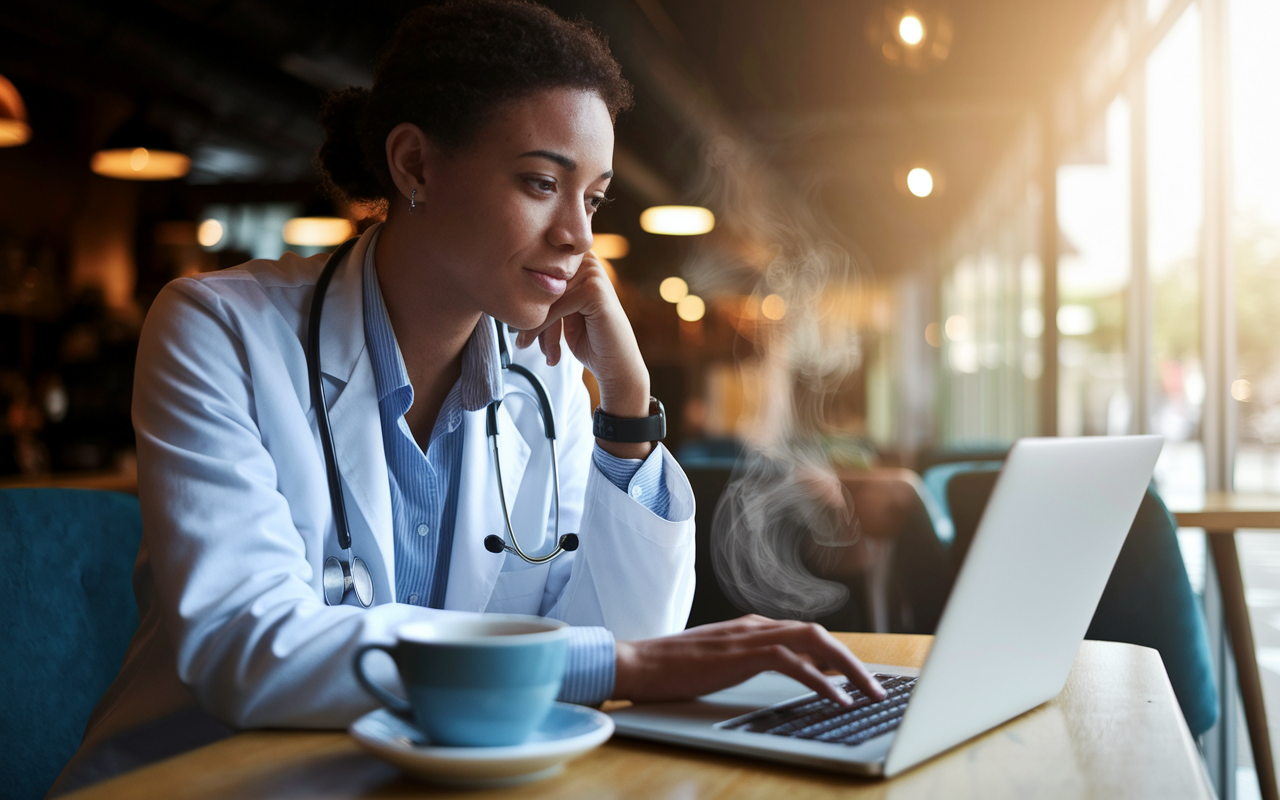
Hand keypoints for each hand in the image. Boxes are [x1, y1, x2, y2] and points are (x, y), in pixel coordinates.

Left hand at [514, 250, 651, 458]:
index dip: (524, 300)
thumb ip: (543, 294)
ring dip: (534, 326)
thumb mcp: (561, 312)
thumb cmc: (588, 340)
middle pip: (541, 284)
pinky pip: (555, 308)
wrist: (616, 366)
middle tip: (522, 343)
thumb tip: (501, 284)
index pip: (537, 273)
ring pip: (545, 297)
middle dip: (529, 315)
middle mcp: (587, 260)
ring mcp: (593, 273)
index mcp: (578, 260)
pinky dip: (544, 330)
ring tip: (527, 347)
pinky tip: (548, 352)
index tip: (513, 326)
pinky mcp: (594, 291)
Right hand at [612, 615, 886, 705]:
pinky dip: (820, 681)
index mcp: (751, 628)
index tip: (856, 680)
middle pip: (819, 635)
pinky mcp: (742, 654)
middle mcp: (755, 626)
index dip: (836, 657)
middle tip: (876, 688)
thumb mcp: (717, 663)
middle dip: (853, 662)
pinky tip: (836, 699)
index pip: (806, 636)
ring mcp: (749, 637)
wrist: (637, 663)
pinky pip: (793, 663)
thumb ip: (747, 663)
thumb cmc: (670, 669)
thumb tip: (776, 676)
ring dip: (848, 669)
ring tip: (868, 694)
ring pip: (814, 642)